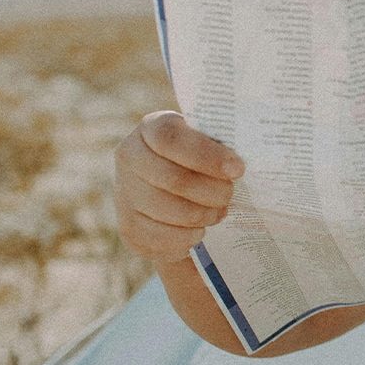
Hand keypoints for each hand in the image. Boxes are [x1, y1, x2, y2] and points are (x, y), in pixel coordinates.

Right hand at [113, 111, 244, 263]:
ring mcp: (124, 192)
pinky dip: (188, 237)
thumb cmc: (202, 158)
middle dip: (212, 191)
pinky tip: (200, 230)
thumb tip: (239, 166)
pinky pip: (162, 237)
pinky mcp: (128, 226)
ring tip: (218, 212)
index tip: (237, 169)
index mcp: (152, 127)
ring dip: (203, 215)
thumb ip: (223, 143)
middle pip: (174, 179)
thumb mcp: (208, 140)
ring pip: (169, 211)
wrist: (173, 187)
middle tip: (229, 195)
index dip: (206, 155)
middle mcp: (130, 157)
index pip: (172, 139)